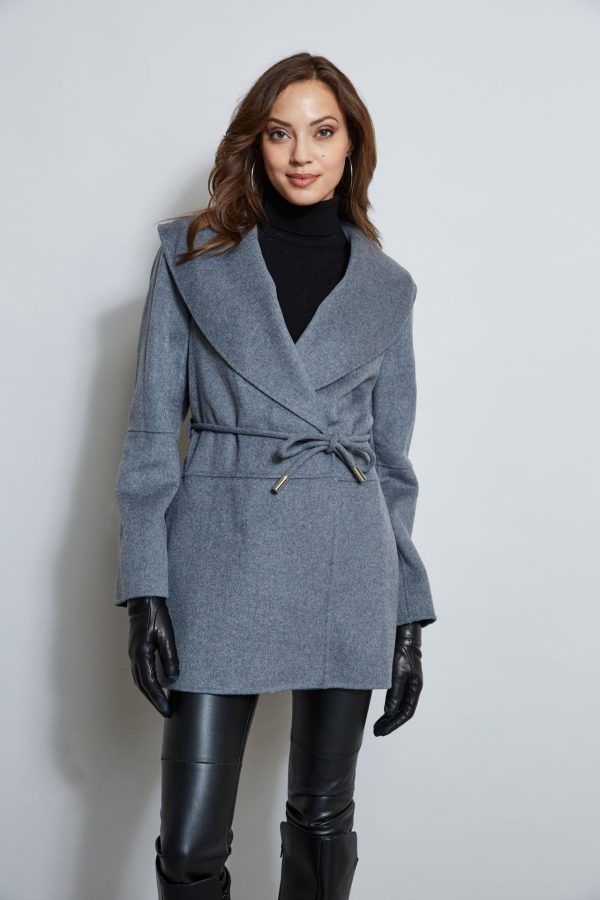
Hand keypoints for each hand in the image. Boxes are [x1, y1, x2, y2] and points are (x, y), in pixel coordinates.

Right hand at [127, 596, 179, 716]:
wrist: (144, 601)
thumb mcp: (167, 635)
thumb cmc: (156, 615)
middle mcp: (134, 657)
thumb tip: (173, 678)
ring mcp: (133, 654)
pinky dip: (146, 683)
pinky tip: (155, 685)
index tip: (167, 710)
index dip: (158, 699)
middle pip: (142, 686)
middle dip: (153, 700)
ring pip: (139, 680)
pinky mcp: (136, 651)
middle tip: (165, 712)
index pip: (149, 684)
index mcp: (141, 654)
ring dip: (149, 693)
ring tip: (161, 703)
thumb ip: (170, 657)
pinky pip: (139, 672)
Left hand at [373, 622, 422, 736]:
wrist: (403, 635)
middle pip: (402, 712)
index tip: (381, 732)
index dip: (394, 725)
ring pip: (398, 706)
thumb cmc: (402, 652)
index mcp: (415, 688)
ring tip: (377, 725)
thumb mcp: (397, 673)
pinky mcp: (400, 678)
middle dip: (390, 724)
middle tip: (377, 732)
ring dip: (388, 717)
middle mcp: (412, 688)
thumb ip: (394, 693)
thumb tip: (389, 712)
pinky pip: (395, 698)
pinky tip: (382, 710)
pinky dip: (388, 706)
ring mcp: (407, 683)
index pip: (406, 713)